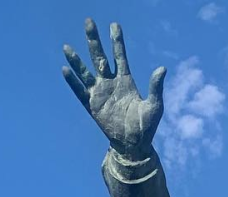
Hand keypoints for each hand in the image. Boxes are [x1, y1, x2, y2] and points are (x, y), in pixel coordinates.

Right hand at [62, 19, 164, 158]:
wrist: (135, 144)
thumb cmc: (147, 126)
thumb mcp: (155, 105)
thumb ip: (156, 87)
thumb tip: (162, 68)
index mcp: (126, 81)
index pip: (120, 56)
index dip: (117, 41)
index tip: (114, 25)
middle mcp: (111, 83)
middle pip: (100, 57)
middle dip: (94, 40)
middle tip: (88, 22)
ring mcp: (100, 93)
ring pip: (86, 72)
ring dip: (76, 60)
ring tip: (66, 47)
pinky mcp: (92, 106)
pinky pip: (80, 91)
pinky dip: (73, 82)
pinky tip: (65, 70)